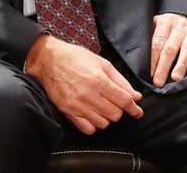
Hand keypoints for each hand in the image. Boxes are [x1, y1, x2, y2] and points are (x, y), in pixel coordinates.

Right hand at [24, 34, 142, 134]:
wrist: (49, 60)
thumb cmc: (76, 58)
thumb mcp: (102, 63)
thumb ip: (120, 81)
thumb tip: (136, 96)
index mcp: (99, 80)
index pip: (124, 101)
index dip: (134, 108)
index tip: (137, 111)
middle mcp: (89, 94)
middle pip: (115, 114)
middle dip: (118, 109)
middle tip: (113, 101)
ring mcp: (77, 105)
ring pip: (103, 123)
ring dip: (106, 116)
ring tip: (101, 105)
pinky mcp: (68, 111)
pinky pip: (88, 129)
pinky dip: (93, 124)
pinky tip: (92, 113)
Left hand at [150, 13, 186, 86]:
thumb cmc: (167, 29)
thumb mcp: (155, 26)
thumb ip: (148, 39)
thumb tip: (135, 60)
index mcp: (164, 22)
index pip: (157, 42)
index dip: (153, 59)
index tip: (150, 75)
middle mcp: (179, 25)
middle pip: (170, 48)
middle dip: (164, 66)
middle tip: (159, 82)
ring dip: (181, 64)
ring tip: (176, 78)